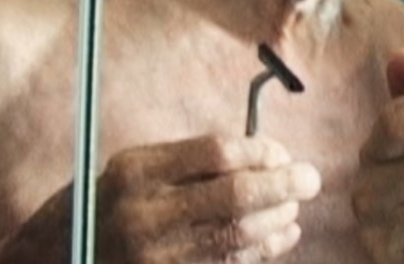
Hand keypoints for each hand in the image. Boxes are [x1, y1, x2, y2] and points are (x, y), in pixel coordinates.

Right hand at [0, 134, 320, 262]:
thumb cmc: (92, 210)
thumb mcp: (126, 171)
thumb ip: (183, 163)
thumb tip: (260, 156)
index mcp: (134, 172)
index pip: (217, 153)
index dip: (260, 151)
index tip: (280, 152)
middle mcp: (143, 215)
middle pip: (236, 196)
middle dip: (284, 185)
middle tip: (310, 178)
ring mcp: (155, 257)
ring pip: (239, 235)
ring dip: (279, 220)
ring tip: (294, 207)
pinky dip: (263, 250)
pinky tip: (281, 236)